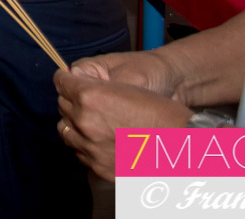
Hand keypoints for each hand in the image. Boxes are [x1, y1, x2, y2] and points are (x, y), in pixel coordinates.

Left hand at [54, 55, 192, 180]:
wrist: (182, 146)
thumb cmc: (160, 112)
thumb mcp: (126, 87)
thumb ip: (97, 86)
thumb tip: (79, 82)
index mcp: (90, 96)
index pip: (61, 82)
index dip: (65, 78)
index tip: (67, 78)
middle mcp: (84, 122)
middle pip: (62, 106)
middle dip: (71, 100)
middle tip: (83, 99)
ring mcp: (90, 147)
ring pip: (66, 130)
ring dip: (74, 123)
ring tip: (90, 121)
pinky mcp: (98, 166)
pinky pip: (79, 152)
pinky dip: (84, 144)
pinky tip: (99, 140)